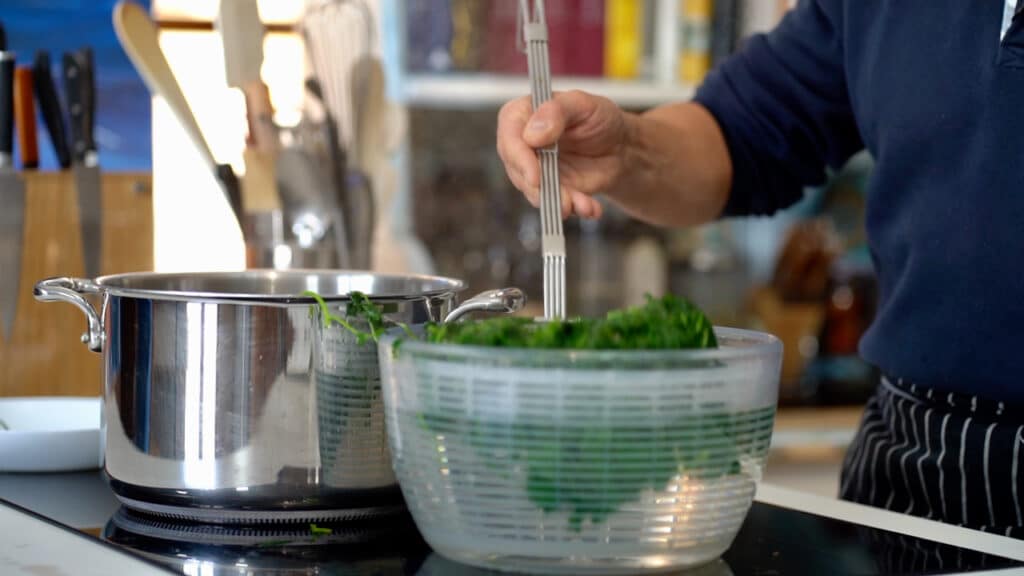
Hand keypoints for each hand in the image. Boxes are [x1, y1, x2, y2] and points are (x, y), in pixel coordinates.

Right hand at [497, 90, 629, 218]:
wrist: (620, 147)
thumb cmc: (600, 118)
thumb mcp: (584, 104)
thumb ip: (557, 111)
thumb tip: (532, 134)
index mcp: (523, 115)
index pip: (509, 136)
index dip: (519, 158)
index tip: (535, 177)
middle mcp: (523, 144)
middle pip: (517, 169)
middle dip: (541, 189)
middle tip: (564, 199)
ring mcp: (534, 169)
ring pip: (534, 192)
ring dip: (559, 202)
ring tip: (584, 204)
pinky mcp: (548, 189)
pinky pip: (552, 204)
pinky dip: (573, 208)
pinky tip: (590, 207)